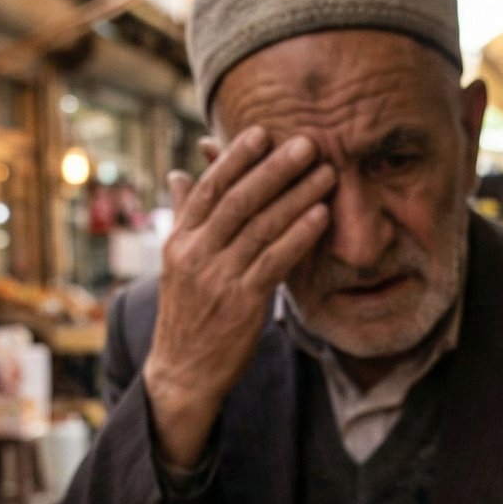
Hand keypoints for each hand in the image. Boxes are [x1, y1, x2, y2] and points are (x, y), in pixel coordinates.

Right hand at [142, 127, 334, 468]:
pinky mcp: (242, 303)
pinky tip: (320, 216)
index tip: (263, 132)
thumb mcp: (177, 264)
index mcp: (179, 240)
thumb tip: (178, 174)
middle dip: (275, 168)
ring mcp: (218, 279)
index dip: (236, 158)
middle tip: (307, 142)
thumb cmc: (187, 314)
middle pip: (239, 201)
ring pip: (261, 227)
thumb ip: (184, 217)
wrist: (183, 371)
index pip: (209, 188)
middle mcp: (195, 255)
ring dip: (297, 197)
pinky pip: (275, 261)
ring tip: (325, 173)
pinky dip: (299, 235)